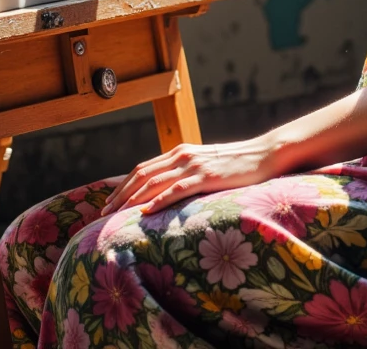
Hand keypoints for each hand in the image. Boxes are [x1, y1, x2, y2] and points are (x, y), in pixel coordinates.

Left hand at [99, 137, 281, 216]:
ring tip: (117, 214)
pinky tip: (146, 212)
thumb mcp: (204, 166)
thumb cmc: (234, 165)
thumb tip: (166, 192)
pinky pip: (176, 189)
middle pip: (142, 174)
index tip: (109, 201)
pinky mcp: (205, 176)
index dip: (123, 184)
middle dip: (121, 193)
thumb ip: (185, 174)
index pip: (143, 168)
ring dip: (132, 198)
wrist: (262, 155)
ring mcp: (192, 165)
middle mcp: (181, 155)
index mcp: (179, 152)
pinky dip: (158, 200)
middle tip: (104, 211)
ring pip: (154, 181)